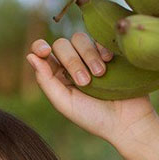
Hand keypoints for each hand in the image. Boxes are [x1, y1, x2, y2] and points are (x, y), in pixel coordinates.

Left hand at [25, 33, 157, 144]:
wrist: (128, 121)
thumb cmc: (94, 117)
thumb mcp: (65, 103)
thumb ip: (46, 81)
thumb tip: (30, 56)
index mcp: (58, 76)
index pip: (42, 52)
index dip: (40, 47)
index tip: (45, 51)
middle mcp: (72, 64)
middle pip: (61, 44)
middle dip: (72, 61)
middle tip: (85, 82)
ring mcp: (91, 57)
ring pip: (80, 38)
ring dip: (88, 55)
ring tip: (100, 74)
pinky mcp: (110, 52)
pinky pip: (100, 38)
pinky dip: (102, 48)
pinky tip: (109, 62)